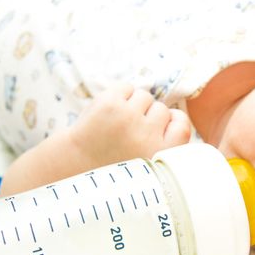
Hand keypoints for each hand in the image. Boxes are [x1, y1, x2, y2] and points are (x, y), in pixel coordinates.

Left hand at [69, 83, 191, 167]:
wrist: (73, 165)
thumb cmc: (115, 164)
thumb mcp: (148, 166)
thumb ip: (166, 145)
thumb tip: (175, 114)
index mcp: (160, 156)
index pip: (182, 124)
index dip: (171, 123)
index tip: (157, 131)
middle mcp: (147, 137)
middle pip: (161, 109)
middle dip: (147, 117)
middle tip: (128, 135)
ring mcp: (128, 119)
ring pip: (144, 96)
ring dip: (133, 105)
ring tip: (117, 125)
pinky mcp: (109, 105)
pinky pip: (126, 87)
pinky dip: (118, 96)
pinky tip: (107, 115)